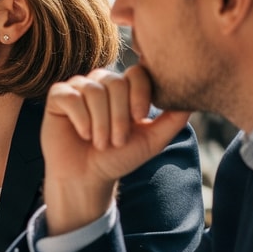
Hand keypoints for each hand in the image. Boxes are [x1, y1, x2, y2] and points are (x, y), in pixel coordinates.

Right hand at [40, 65, 190, 233]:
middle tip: (117, 141)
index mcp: (125, 88)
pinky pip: (71, 96)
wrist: (87, 178)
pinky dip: (81, 119)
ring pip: (94, 91)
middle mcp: (102, 83)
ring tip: (100, 143)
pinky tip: (82, 135)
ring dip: (100, 123)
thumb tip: (193, 99)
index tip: (140, 118)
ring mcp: (79, 88)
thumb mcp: (152, 140)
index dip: (140, 94)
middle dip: (119, 116)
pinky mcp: (58, 97)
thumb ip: (173, 120)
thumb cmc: (118, 158)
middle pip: (115, 82)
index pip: (137, 73)